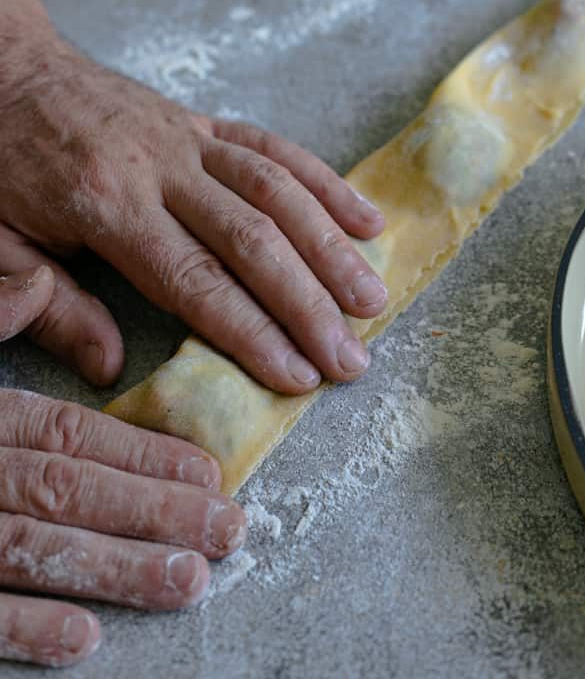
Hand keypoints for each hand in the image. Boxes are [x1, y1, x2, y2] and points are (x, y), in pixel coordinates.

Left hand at [0, 0, 386, 392]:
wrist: (0, 68)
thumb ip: (49, 304)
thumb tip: (112, 366)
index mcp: (105, 204)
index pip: (196, 281)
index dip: (252, 333)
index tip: (299, 376)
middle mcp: (160, 167)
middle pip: (253, 240)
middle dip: (309, 304)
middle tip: (354, 358)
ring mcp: (188, 138)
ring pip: (278, 191)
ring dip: (331, 246)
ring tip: (373, 298)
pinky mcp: (201, 121)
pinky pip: (273, 147)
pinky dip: (323, 182)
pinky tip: (364, 216)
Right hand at [0, 265, 244, 666]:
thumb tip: (37, 280)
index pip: (67, 430)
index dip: (139, 453)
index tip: (207, 472)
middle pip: (64, 489)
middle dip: (152, 512)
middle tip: (228, 532)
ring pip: (29, 547)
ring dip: (111, 569)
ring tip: (185, 582)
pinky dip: (18, 627)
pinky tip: (82, 639)